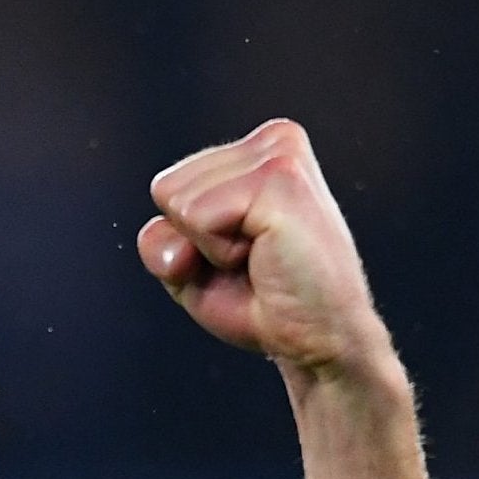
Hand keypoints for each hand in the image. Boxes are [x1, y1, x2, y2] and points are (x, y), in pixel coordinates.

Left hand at [139, 119, 390, 379]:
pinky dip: (219, 252)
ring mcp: (279, 154)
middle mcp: (274, 139)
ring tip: (260, 258)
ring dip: (210, 249)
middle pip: (165, 189)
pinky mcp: (280, 178)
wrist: (317, 338)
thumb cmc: (261, 303)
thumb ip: (160, 241)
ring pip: (178, 202)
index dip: (186, 239)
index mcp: (259, 151)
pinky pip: (197, 216)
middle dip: (194, 242)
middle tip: (250, 261)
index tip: (238, 255)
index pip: (167, 187)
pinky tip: (265, 255)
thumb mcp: (190, 270)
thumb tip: (164, 226)